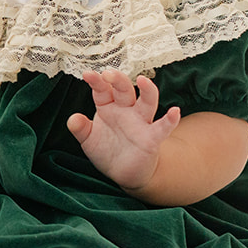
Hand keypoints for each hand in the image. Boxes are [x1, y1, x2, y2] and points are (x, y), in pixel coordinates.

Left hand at [67, 70, 180, 192]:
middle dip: (118, 80)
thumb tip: (73, 119)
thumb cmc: (106, 150)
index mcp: (108, 107)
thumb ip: (80, 128)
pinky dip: (170, 120)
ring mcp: (140, 122)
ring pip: (146, 102)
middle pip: (124, 90)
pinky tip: (174, 112)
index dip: (96, 81)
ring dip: (147, 91)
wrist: (124, 173)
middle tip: (109, 74)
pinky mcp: (152, 138)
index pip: (102, 90)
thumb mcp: (88, 140)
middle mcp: (125, 110)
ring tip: (144, 80)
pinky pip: (162, 128)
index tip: (87, 74)